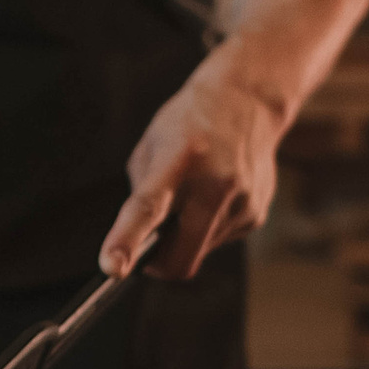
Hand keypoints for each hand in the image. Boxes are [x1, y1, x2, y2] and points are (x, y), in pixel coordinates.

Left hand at [101, 55, 286, 280]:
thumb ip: (142, 193)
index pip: (147, 207)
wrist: (248, 101)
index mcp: (178, 160)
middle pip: (180, 258)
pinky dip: (207, 228)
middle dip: (160, 264)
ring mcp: (241, 203)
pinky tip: (214, 196)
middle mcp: (215, 184)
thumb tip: (140, 241)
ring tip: (192, 196)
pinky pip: (219, 240)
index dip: (126, 240)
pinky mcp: (256, 215)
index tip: (112, 267)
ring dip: (186, 238)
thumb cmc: (190, 122)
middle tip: (148, 248)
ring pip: (199, 252)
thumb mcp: (153, 146)